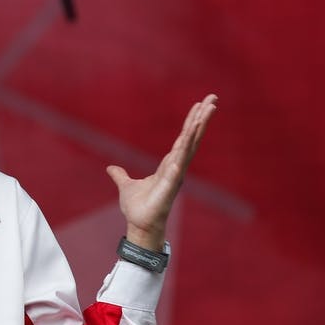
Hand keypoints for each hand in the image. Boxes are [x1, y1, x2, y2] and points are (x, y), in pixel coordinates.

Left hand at [106, 94, 217, 250]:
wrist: (138, 225)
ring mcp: (175, 175)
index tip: (200, 105)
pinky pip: (177, 166)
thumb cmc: (137, 208)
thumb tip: (111, 168)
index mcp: (169, 165)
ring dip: (198, 128)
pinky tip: (187, 139)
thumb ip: (120, 175)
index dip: (192, 122)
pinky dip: (181, 153)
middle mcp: (176, 167)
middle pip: (192, 137)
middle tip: (213, 98)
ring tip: (209, 110)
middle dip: (202, 118)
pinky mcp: (169, 186)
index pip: (183, 138)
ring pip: (189, 146)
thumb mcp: (126, 186)